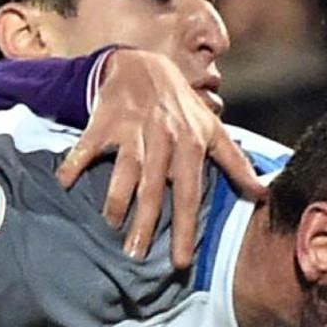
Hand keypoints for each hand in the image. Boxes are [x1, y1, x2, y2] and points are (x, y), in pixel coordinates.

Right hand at [54, 47, 266, 266]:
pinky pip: (88, 145)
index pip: (189, 193)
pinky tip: (63, 182)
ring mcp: (133, 130)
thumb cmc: (181, 105)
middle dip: (146, 223)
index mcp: (191, 144)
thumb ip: (235, 162)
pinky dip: (74, 162)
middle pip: (154, 188)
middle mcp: (163, 138)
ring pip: (125, 170)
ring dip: (116, 199)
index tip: (181, 261)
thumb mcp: (213, 129)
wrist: (143, 65)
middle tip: (137, 256)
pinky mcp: (105, 122)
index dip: (185, 228)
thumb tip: (262, 193)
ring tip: (111, 226)